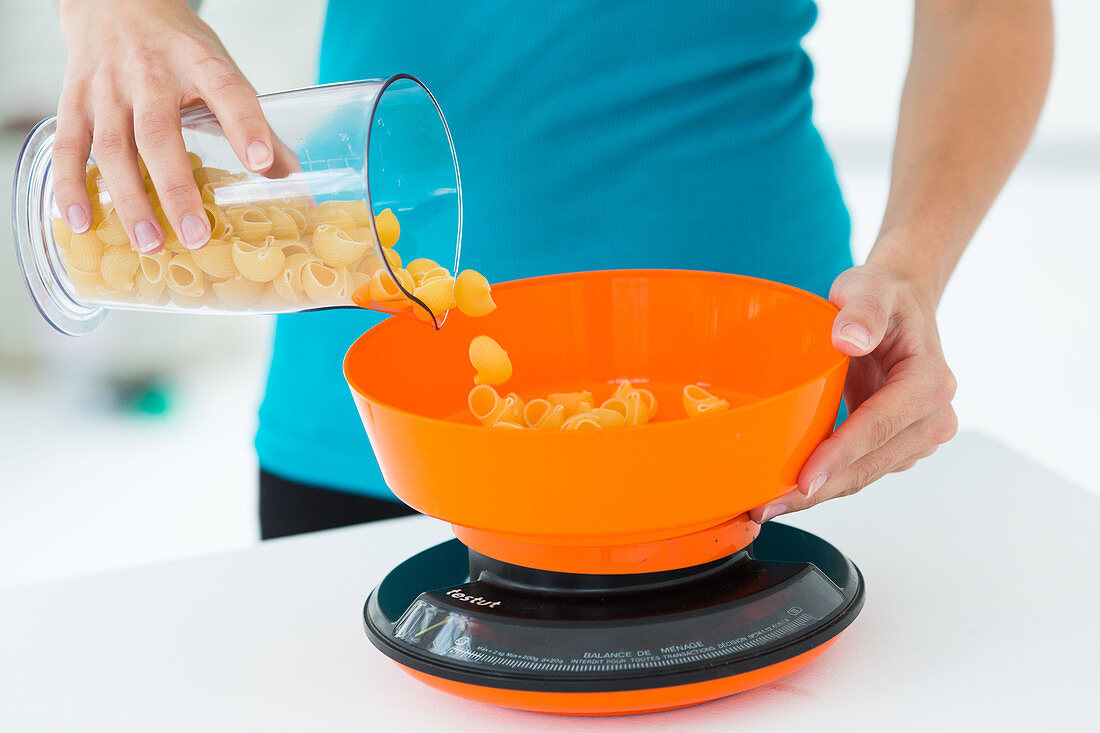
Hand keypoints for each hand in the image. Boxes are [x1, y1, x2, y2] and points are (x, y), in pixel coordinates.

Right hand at [53, 0, 281, 252]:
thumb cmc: (177, 47)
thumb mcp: (221, 70)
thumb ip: (256, 125)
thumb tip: (293, 180)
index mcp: (197, 61)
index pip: (227, 91)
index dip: (246, 126)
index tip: (261, 163)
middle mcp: (149, 73)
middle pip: (158, 134)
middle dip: (176, 189)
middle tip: (195, 235)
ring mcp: (106, 87)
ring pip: (112, 148)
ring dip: (130, 200)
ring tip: (150, 243)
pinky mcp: (73, 100)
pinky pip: (69, 147)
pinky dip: (71, 186)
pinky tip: (82, 222)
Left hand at [750, 261, 958, 522]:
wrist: (898, 306)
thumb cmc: (883, 297)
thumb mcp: (870, 287)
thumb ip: (862, 309)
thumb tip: (849, 338)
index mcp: (929, 382)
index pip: (879, 426)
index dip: (840, 456)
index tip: (804, 480)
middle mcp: (931, 417)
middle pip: (869, 464)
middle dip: (818, 489)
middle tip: (767, 505)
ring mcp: (916, 437)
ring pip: (863, 475)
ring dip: (818, 493)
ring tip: (768, 504)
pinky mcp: (896, 446)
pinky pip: (859, 470)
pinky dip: (825, 480)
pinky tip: (787, 488)